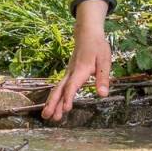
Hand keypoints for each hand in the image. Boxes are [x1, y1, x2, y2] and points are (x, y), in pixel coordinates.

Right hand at [42, 0, 111, 121]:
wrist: (87, 34)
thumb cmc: (97, 47)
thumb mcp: (105, 60)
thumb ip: (103, 78)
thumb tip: (103, 95)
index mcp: (81, 70)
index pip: (72, 86)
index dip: (69, 97)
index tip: (66, 109)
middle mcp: (71, 73)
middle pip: (59, 89)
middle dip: (53, 103)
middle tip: (47, 116)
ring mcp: (68, 73)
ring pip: (58, 89)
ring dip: (52, 102)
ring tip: (46, 116)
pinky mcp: (68, 74)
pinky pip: (60, 87)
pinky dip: (55, 97)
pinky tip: (53, 106)